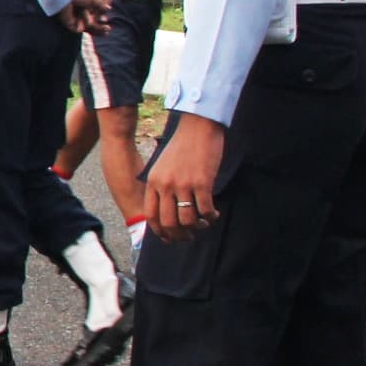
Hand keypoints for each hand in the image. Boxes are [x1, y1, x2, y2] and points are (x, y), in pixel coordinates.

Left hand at [59, 0, 113, 33]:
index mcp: (82, 8)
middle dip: (100, 28)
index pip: (93, 17)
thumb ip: (99, 4)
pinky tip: (91, 23)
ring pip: (86, 28)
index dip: (100, 20)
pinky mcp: (69, 25)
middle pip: (90, 25)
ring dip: (97, 29)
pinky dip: (86, 26)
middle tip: (108, 29)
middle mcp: (77, 15)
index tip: (107, 21)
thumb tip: (108, 8)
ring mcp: (74, 21)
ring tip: (106, 29)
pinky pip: (80, 29)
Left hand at [144, 113, 223, 242]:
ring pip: (188, 220)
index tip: (169, 237)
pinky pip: (205, 210)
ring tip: (203, 225)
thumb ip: (161, 186)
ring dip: (197, 228)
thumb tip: (167, 211)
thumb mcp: (162, 167)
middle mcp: (166, 186)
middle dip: (179, 235)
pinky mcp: (202, 183)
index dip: (159, 232)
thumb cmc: (182, 147)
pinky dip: (211, 217)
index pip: (151, 216)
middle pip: (168, 222)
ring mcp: (183, 185)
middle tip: (189, 237)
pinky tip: (214, 215)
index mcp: (153, 182)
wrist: (197, 128)